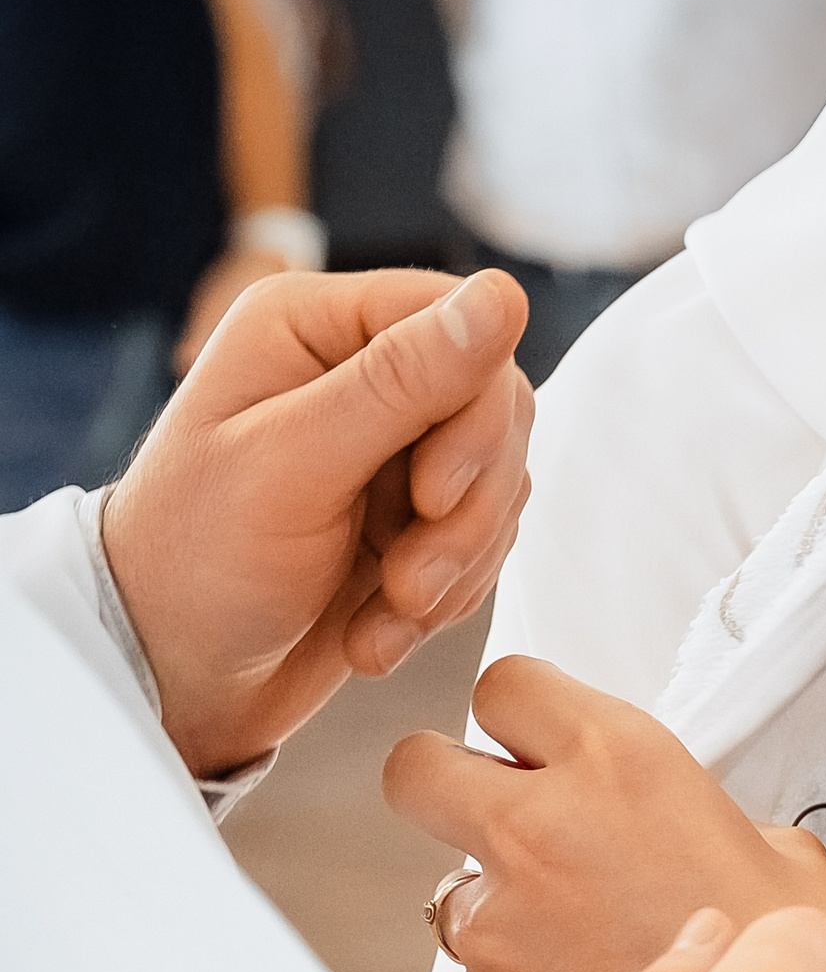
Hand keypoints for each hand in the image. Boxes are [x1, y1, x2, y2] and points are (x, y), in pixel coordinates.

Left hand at [102, 268, 533, 776]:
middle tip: (410, 583)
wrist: (174, 676)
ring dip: (456, 565)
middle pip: (496, 410)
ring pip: (498, 485)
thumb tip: (506, 294)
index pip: (462, 326)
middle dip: (467, 511)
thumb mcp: (295, 463)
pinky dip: (448, 595)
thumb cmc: (199, 561)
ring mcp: (391, 449)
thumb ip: (403, 380)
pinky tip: (380, 629)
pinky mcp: (413, 518)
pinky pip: (484, 542)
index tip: (433, 497)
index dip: (474, 414)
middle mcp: (358, 374)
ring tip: (389, 613)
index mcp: (315, 327)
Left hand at [382, 655, 825, 971]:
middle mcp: (542, 829)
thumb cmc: (801, 966)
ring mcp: (501, 925)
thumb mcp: (785, 854)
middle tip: (507, 823)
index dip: (524, 717)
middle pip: (416, 768)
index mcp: (624, 762)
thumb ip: (698, 818)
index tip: (547, 747)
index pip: (506, 685)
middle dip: (449, 788)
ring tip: (592, 958)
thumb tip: (670, 828)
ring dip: (504, 915)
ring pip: (452, 895)